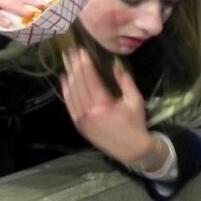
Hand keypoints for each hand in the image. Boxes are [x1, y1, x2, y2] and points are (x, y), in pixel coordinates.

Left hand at [59, 48, 156, 164]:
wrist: (131, 150)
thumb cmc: (136, 124)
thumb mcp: (135, 101)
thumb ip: (125, 81)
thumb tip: (115, 63)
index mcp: (103, 105)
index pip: (91, 79)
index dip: (85, 64)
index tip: (82, 51)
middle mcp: (88, 111)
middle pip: (79, 84)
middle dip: (76, 66)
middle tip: (72, 51)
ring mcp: (81, 118)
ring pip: (71, 92)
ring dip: (69, 75)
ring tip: (67, 61)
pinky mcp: (78, 124)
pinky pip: (69, 104)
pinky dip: (65, 90)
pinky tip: (65, 79)